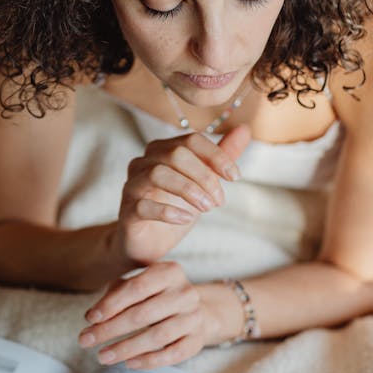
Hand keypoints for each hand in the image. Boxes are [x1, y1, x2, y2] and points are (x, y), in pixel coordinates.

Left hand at [78, 261, 225, 368]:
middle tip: (86, 341)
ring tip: (102, 356)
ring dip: (126, 348)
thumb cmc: (157, 296)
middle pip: (143, 314)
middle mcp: (185, 293)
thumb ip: (114, 296)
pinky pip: (172, 354)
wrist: (197, 310)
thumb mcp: (137, 286)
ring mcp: (194, 318)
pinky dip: (149, 361)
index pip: (137, 288)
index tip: (90, 319)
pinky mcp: (197, 341)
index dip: (111, 304)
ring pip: (157, 336)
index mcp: (169, 272)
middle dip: (111, 330)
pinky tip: (128, 363)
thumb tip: (91, 317)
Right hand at [115, 124, 250, 265]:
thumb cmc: (174, 207)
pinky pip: (144, 204)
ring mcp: (132, 186)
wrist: (148, 242)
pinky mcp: (127, 211)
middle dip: (203, 177)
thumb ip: (221, 156)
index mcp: (162, 151)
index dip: (216, 156)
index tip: (235, 177)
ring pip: (158, 174)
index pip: (191, 141)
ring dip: (189, 191)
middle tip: (219, 200)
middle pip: (175, 154)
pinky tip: (186, 219)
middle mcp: (143, 162)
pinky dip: (169, 211)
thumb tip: (245, 129)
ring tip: (206, 209)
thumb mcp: (203, 182)